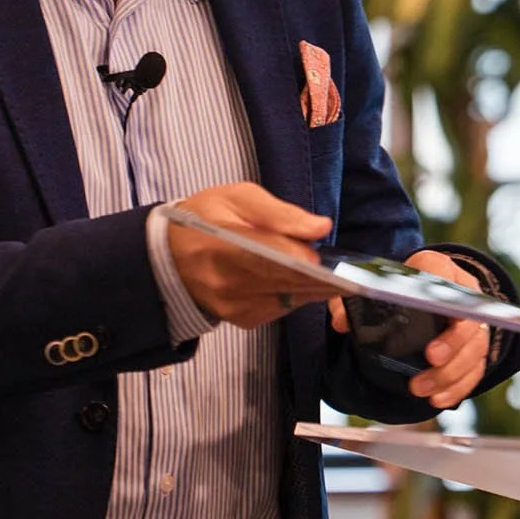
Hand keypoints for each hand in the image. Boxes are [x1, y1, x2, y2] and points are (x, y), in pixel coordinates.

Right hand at [166, 182, 339, 327]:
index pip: (266, 256)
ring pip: (288, 299)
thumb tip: (319, 227)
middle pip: (283, 282)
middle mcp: (225, 282)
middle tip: (351, 272)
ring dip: (315, 289)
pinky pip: (280, 309)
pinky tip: (308, 283)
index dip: (299, 259)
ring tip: (339, 277)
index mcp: (219, 245)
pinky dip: (298, 296)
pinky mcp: (241, 320)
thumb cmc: (204, 218)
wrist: (168, 256)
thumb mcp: (235, 198)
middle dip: (320, 277)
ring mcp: (232, 306)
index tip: (323, 257)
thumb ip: (278, 212)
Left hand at [327, 250, 491, 409]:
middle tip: (430, 358)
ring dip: (450, 373)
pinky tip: (438, 399)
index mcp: (439, 269)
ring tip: (421, 388)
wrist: (431, 288)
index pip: (445, 274)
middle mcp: (465, 294)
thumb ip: (356, 299)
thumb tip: (341, 322)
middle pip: (470, 320)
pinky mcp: (475, 348)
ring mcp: (474, 323)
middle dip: (452, 343)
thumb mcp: (378, 283)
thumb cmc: (405, 284)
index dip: (445, 296)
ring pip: (475, 350)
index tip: (444, 312)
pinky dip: (457, 387)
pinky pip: (475, 370)